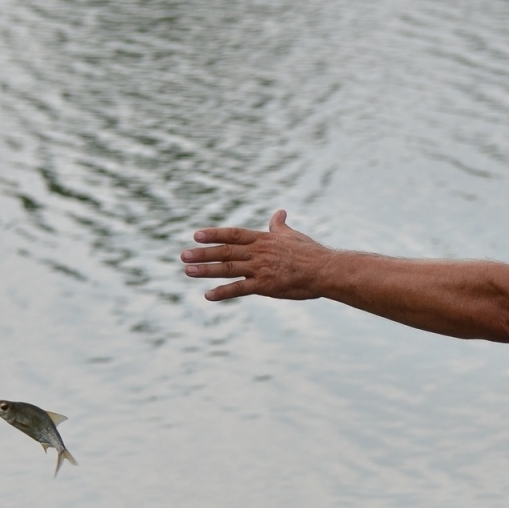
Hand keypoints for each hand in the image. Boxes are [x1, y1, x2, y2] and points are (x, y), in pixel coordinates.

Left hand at [181, 210, 327, 300]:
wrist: (325, 270)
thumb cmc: (310, 253)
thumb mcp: (292, 235)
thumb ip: (279, 226)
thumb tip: (279, 212)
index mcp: (263, 239)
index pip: (233, 234)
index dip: (214, 234)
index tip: (196, 235)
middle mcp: (258, 252)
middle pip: (225, 251)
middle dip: (203, 253)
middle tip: (183, 255)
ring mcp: (261, 269)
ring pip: (228, 268)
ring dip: (206, 270)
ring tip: (188, 271)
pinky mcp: (265, 286)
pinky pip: (240, 289)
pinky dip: (223, 292)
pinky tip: (208, 295)